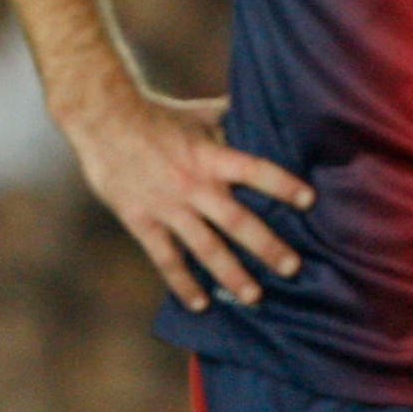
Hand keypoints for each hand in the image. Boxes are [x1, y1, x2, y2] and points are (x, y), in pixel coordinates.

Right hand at [62, 88, 313, 312]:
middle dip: (266, 246)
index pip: (255, 170)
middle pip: (236, 220)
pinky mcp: (141, 221)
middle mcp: (193, 184)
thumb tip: (258, 107)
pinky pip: (165, 258)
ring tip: (254, 296)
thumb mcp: (196, 114)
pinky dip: (182, 283)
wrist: (103, 119)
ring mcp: (167, 206)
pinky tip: (199, 304)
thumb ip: (227, 119)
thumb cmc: (155, 115)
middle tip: (292, 268)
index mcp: (210, 156)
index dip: (282, 184)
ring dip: (231, 273)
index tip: (309, 201)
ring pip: (205, 247)